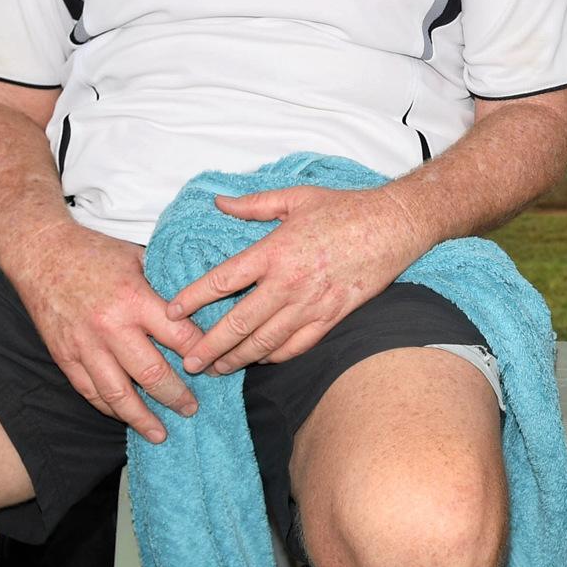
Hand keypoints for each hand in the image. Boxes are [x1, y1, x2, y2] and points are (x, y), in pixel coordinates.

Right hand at [7, 221, 203, 443]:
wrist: (41, 253)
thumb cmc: (96, 252)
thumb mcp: (139, 258)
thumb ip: (165, 285)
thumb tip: (200, 306)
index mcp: (135, 299)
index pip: (179, 336)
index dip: (201, 355)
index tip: (216, 368)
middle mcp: (111, 327)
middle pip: (151, 372)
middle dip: (176, 395)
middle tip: (192, 409)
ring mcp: (85, 345)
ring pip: (118, 394)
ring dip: (142, 417)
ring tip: (162, 433)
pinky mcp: (64, 356)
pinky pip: (90, 391)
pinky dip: (109, 409)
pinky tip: (126, 418)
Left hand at [165, 184, 432, 374]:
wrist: (394, 225)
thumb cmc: (345, 208)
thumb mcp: (296, 197)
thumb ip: (254, 204)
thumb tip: (219, 202)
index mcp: (274, 251)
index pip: (222, 281)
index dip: (193, 300)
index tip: (172, 313)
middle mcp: (288, 282)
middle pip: (238, 324)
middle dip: (209, 346)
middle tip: (188, 362)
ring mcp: (311, 303)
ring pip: (265, 341)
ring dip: (237, 358)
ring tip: (217, 369)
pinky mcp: (332, 316)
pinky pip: (297, 345)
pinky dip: (276, 357)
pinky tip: (261, 360)